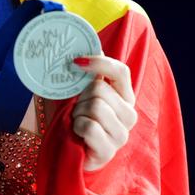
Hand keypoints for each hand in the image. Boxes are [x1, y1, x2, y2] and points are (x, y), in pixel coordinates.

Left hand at [71, 52, 137, 171]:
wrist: (65, 151)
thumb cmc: (72, 118)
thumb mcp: (75, 92)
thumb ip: (82, 72)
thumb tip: (85, 43)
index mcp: (124, 96)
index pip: (121, 71)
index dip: (99, 62)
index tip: (75, 62)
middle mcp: (129, 114)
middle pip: (100, 89)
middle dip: (79, 97)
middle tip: (76, 108)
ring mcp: (122, 134)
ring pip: (95, 107)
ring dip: (77, 113)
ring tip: (77, 121)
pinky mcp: (109, 151)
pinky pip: (90, 127)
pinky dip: (76, 127)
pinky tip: (78, 134)